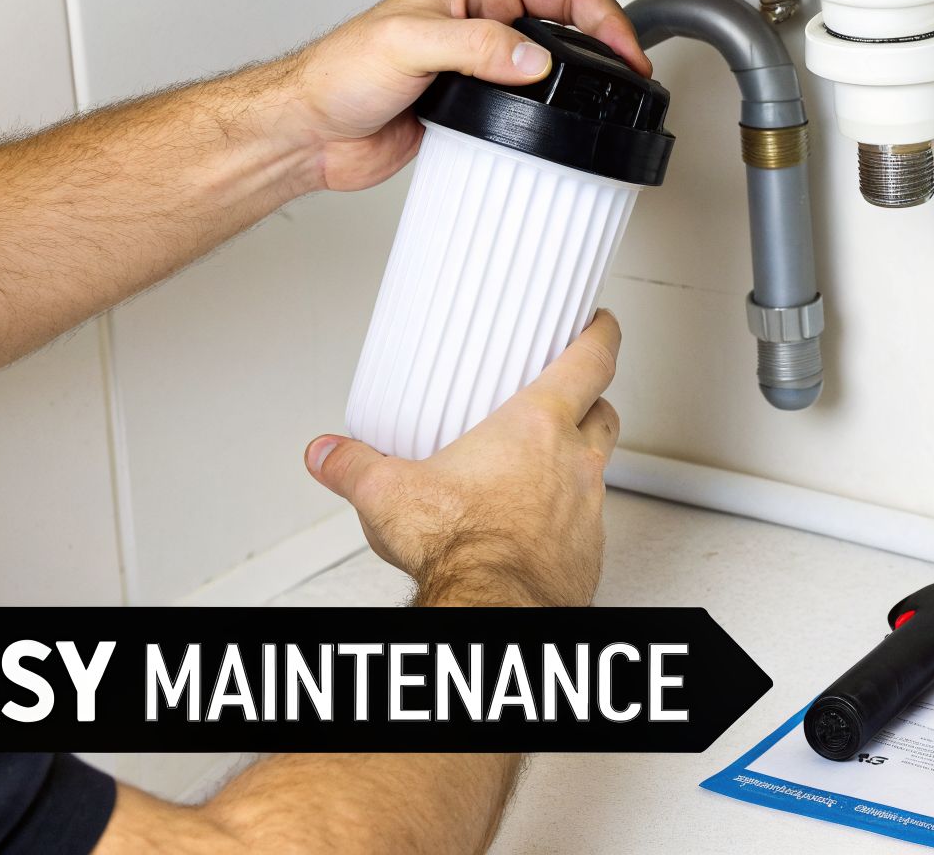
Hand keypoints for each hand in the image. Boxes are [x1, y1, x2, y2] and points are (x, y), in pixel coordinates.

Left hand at [277, 0, 650, 193]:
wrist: (313, 131)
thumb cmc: (340, 73)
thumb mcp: (409, 46)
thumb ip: (475, 47)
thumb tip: (532, 59)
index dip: (600, 12)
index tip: (623, 48)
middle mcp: (478, 20)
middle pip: (563, 19)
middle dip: (603, 40)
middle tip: (629, 72)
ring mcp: (479, 63)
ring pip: (549, 63)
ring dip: (578, 78)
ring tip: (607, 97)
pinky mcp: (475, 105)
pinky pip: (527, 105)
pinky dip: (550, 114)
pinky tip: (559, 127)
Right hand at [303, 311, 623, 606]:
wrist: (492, 608)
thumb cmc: (463, 549)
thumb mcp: (388, 494)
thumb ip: (353, 465)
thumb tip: (329, 454)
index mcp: (536, 427)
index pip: (592, 361)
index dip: (601, 335)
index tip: (599, 324)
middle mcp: (574, 464)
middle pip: (605, 413)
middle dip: (592, 400)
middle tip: (571, 396)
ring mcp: (587, 509)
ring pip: (598, 469)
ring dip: (577, 462)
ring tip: (541, 466)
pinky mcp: (586, 552)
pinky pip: (586, 521)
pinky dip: (567, 516)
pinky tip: (534, 524)